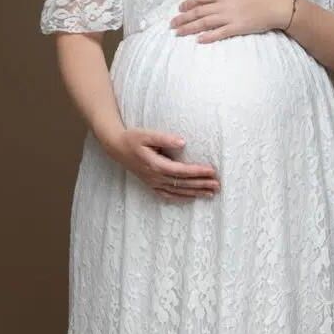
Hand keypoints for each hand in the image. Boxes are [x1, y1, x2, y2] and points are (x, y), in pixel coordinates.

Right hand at [101, 126, 220, 201]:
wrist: (115, 147)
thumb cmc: (132, 138)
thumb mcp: (147, 134)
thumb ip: (165, 138)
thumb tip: (183, 142)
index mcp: (155, 165)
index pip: (182, 171)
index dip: (197, 172)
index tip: (212, 171)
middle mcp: (155, 177)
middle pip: (182, 183)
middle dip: (201, 184)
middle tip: (218, 185)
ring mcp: (152, 182)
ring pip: (177, 191)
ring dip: (195, 193)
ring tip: (210, 194)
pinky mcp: (150, 184)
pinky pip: (167, 195)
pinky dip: (180, 198)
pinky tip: (190, 198)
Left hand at [170, 0, 293, 42]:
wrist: (276, 5)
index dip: (188, 3)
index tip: (180, 8)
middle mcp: (224, 3)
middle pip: (198, 11)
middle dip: (183, 18)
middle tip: (172, 24)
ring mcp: (229, 16)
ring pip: (204, 22)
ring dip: (189, 28)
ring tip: (178, 33)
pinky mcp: (236, 28)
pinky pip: (218, 33)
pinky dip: (207, 37)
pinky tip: (198, 40)